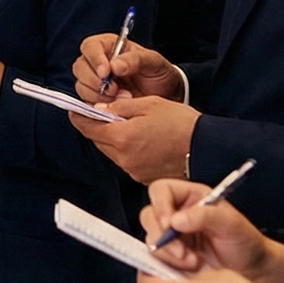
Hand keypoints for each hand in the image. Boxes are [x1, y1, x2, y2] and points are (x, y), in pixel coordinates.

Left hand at [69, 92, 199, 183]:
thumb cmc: (181, 124)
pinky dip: (128, 151)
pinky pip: (127, 162)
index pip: (87, 128)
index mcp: (121, 137)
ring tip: (132, 128)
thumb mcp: (149, 104)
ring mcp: (133, 170)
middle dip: (99, 128)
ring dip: (115, 140)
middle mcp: (123, 158)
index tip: (76, 110)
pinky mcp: (143, 178)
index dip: (79, 117)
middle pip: (98, 141)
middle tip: (107, 115)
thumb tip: (99, 110)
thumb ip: (119, 108)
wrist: (207, 148)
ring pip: (112, 152)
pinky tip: (143, 142)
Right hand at [74, 33, 182, 102]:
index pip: (90, 46)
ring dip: (99, 95)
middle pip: (80, 67)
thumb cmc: (159, 74)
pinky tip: (116, 106)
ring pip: (81, 86)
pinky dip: (99, 106)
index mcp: (110, 47)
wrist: (166, 96)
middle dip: (95, 81)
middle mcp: (98, 62)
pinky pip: (86, 102)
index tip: (106, 72)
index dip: (95, 59)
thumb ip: (136, 59)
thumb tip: (115, 65)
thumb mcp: (154, 62)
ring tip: (122, 98)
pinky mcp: (95, 99)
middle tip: (114, 89)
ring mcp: (95, 82)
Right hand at [137, 177, 282, 282]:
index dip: (160, 205)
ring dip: (168, 254)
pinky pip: (154, 259)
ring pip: (150, 239)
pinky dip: (166, 265)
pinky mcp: (170, 258)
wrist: (253, 272)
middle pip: (149, 216)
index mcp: (191, 198)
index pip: (161, 190)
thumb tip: (176, 220)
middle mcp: (178, 215)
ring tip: (192, 262)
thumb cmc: (246, 243)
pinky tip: (186, 269)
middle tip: (182, 251)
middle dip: (162, 236)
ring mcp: (173, 238)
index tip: (169, 224)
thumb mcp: (231, 224)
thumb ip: (205, 216)